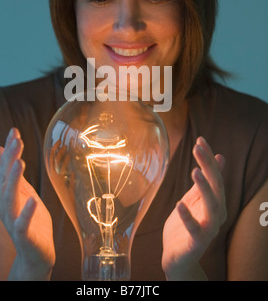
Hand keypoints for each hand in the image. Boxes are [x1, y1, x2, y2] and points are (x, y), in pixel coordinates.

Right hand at [0, 127, 55, 279]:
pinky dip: (26, 212)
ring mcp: (13, 221)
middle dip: (10, 160)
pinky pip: (22, 224)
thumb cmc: (30, 220)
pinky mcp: (24, 236)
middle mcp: (6, 206)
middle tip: (16, 140)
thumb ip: (10, 172)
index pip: (6, 169)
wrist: (36, 253)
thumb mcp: (22, 190)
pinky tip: (32, 200)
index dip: (9, 150)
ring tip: (19, 163)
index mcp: (7, 194)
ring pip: (10, 199)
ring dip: (13, 181)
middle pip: (5, 180)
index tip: (14, 131)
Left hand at [161, 136, 225, 279]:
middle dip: (208, 166)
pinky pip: (195, 229)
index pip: (215, 176)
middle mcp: (217, 214)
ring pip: (213, 206)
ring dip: (205, 188)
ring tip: (194, 171)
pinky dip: (188, 216)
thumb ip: (206, 180)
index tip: (200, 139)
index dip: (208, 158)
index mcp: (216, 202)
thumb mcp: (196, 198)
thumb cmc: (186, 225)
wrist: (178, 257)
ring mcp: (209, 229)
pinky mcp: (197, 242)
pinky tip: (179, 203)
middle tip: (197, 147)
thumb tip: (219, 156)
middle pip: (217, 187)